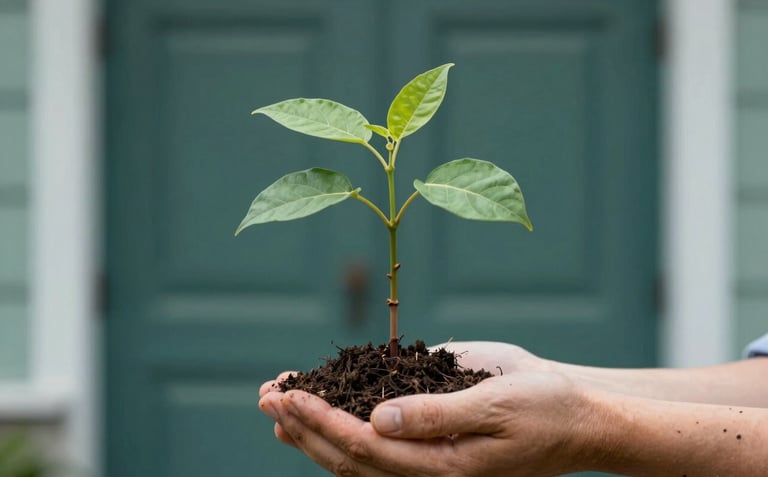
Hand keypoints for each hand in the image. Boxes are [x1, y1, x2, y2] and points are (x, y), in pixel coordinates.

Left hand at [258, 341, 547, 448]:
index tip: (287, 397)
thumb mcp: (496, 407)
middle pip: (348, 456)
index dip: (322, 422)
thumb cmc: (545, 409)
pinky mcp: (428, 429)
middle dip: (303, 426)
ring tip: (273, 402)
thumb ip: (435, 416)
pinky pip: (376, 435)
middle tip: (264, 398)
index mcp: (441, 468)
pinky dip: (341, 418)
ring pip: (354, 452)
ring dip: (311, 427)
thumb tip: (376, 420)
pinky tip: (318, 403)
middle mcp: (425, 467)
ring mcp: (424, 452)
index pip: (365, 449)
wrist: (576, 414)